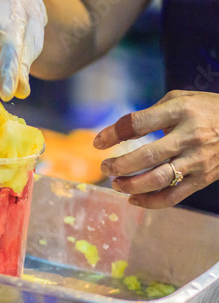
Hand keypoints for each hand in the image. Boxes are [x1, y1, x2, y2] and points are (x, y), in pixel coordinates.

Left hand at [93, 90, 218, 208]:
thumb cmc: (204, 109)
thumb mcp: (179, 100)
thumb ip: (150, 114)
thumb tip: (118, 133)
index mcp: (181, 111)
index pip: (139, 123)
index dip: (114, 133)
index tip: (98, 143)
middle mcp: (190, 136)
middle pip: (148, 156)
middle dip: (120, 165)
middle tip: (106, 168)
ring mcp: (198, 160)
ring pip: (159, 179)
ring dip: (132, 185)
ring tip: (116, 183)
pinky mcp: (203, 179)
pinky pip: (174, 196)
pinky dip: (150, 202)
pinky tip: (133, 199)